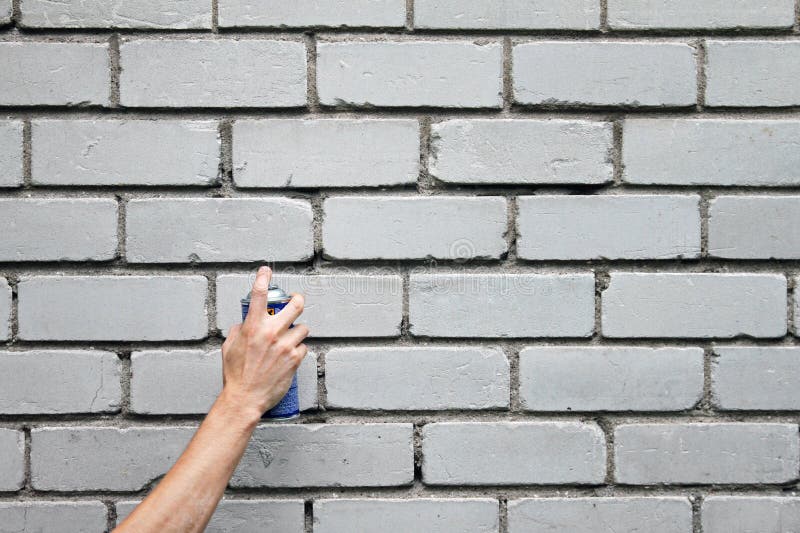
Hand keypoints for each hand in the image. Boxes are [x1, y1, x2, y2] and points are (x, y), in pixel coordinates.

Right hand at [219, 266, 308, 421]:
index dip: (263, 278)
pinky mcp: (295, 359)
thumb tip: (244, 323)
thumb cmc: (236, 375)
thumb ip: (238, 330)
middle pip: (296, 305)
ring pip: (303, 328)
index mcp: (252, 327)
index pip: (259, 295)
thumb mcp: (229, 347)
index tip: (266, 271)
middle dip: (297, 300)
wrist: (245, 398)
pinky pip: (303, 347)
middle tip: (296, 301)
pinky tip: (288, 357)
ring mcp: (285, 346)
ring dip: (297, 332)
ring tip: (289, 340)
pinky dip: (297, 350)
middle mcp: (271, 333)